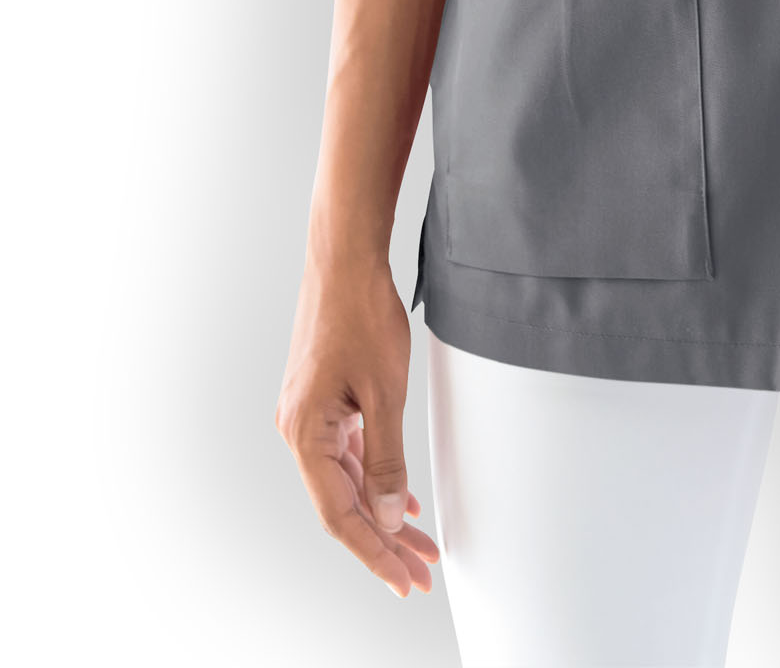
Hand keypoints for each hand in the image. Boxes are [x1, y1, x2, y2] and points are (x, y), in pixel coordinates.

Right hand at [275, 251, 440, 598]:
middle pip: (342, 504)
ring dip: (381, 512)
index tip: (404, 579)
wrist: (345, 260)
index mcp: (306, 435)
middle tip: (420, 572)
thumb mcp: (385, 392)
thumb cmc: (361, 315)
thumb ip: (386, 458)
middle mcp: (298, 432)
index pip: (340, 515)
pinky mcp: (321, 402)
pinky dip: (373, 477)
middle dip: (383, 542)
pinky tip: (398, 496)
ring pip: (346, 481)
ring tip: (418, 543)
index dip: (374, 553)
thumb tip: (387, 513)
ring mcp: (308, 417)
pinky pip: (346, 454)